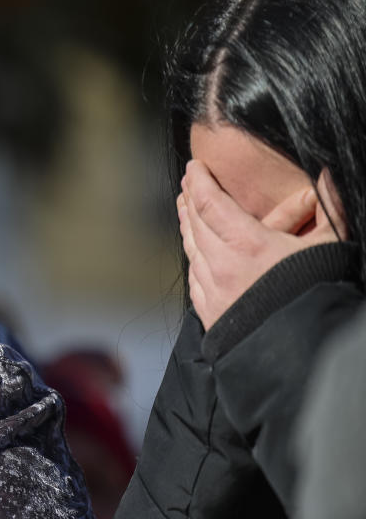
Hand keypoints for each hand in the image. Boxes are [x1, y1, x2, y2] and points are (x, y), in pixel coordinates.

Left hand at [177, 160, 345, 329]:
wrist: (302, 351)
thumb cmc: (319, 295)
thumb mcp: (330, 247)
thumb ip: (329, 208)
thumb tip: (327, 174)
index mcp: (247, 245)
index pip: (211, 203)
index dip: (200, 182)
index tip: (194, 167)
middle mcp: (221, 266)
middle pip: (196, 224)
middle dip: (191, 201)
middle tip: (187, 186)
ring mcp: (213, 291)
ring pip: (193, 251)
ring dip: (189, 228)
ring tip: (187, 213)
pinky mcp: (212, 314)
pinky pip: (196, 279)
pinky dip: (194, 259)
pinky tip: (195, 256)